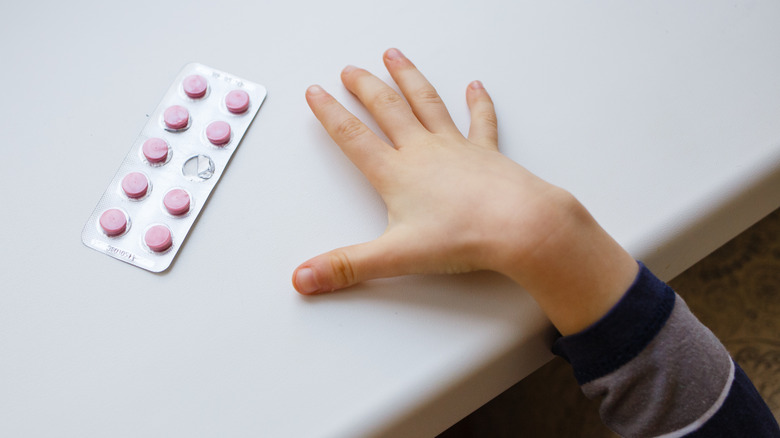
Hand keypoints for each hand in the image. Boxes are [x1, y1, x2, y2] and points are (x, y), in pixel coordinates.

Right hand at [293, 48, 637, 334]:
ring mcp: (456, 147)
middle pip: (387, 109)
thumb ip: (347, 266)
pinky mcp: (485, 152)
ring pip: (426, 102)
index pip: (353, 137)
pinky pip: (479, 120)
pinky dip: (477, 102)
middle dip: (365, 87)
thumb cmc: (465, 236)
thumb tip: (305, 277)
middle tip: (351, 70)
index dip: (330, 114)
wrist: (519, 226)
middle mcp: (423, 151)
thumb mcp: (396, 256)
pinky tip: (474, 87)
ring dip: (408, 78)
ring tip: (395, 57)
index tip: (316, 93)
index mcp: (397, 173)